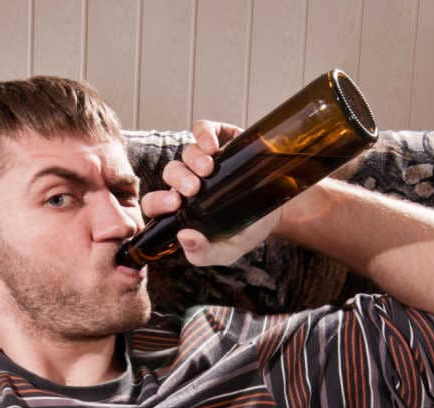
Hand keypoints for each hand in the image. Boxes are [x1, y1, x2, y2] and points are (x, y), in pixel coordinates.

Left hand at [139, 119, 288, 265]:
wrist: (278, 210)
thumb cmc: (246, 231)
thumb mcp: (228, 251)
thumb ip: (203, 253)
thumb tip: (184, 237)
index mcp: (182, 208)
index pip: (155, 203)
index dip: (158, 201)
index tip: (176, 204)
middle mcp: (188, 182)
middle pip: (171, 174)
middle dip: (178, 180)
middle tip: (194, 189)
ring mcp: (204, 159)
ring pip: (185, 153)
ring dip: (192, 160)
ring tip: (209, 169)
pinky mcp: (221, 139)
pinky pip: (202, 129)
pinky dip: (204, 133)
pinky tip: (212, 145)